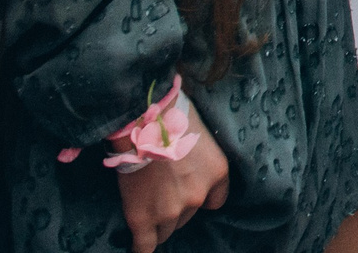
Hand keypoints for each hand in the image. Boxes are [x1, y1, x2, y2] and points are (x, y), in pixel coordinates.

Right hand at [115, 96, 228, 251]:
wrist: (141, 120)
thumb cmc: (171, 118)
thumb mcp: (202, 136)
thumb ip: (201, 161)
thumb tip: (188, 169)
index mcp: (217, 173)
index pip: (215, 202)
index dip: (200, 198)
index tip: (187, 192)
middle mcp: (198, 196)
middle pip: (188, 215)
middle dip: (176, 205)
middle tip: (161, 188)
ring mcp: (170, 210)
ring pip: (167, 230)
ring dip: (159, 221)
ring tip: (146, 204)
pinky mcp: (142, 218)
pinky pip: (145, 245)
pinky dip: (142, 248)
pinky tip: (140, 248)